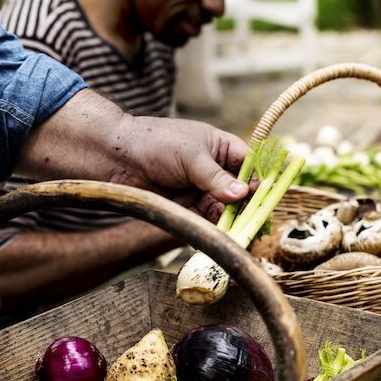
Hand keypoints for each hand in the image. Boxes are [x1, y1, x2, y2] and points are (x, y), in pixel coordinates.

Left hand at [16, 90, 249, 216]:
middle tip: (252, 222)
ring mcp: (200, 190)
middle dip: (246, 207)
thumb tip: (243, 194)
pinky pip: (206, 221)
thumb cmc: (155, 143)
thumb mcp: (191, 157)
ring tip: (236, 233)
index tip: (263, 197)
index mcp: (220, 148)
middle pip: (240, 192)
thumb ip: (217, 178)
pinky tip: (219, 237)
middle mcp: (214, 170)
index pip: (249, 165)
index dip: (258, 180)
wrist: (116, 157)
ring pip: (225, 210)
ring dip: (231, 221)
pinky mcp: (186, 207)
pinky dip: (213, 230)